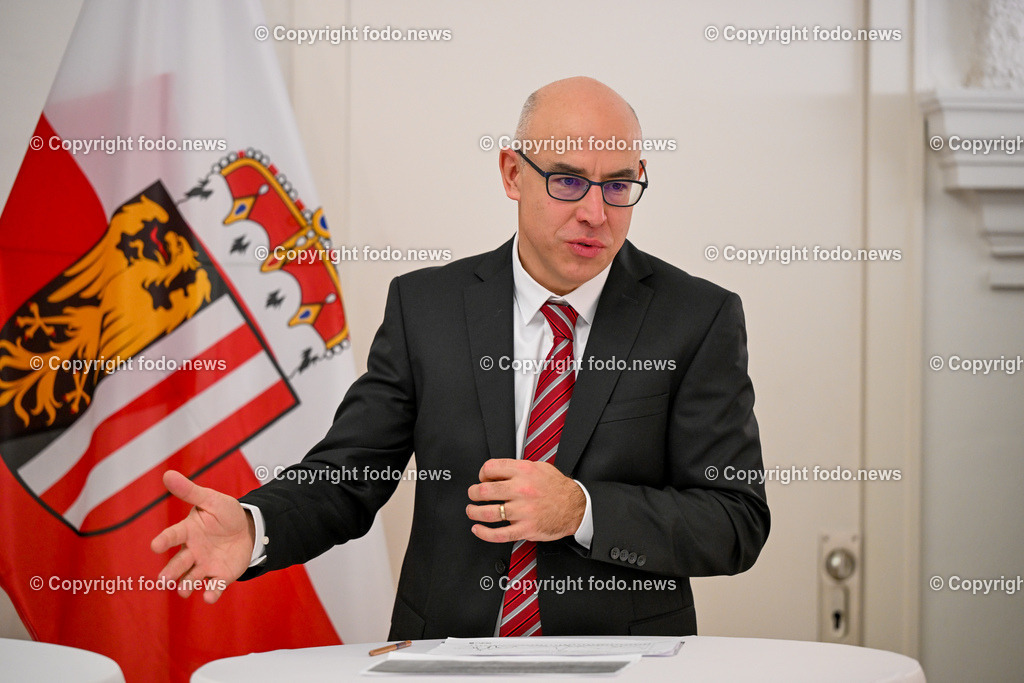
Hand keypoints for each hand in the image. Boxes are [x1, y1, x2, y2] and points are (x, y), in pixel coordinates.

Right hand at [150, 470, 253, 602]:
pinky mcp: (220, 575)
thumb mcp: (211, 500)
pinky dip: (211, 592)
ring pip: (191, 579)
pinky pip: (214, 586)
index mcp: (188, 531)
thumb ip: (190, 491)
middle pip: (179, 563)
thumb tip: (168, 474)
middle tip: (163, 581)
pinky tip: (210, 596)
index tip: (155, 545)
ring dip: (186, 586)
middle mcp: (192, 551)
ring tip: (183, 591)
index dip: (164, 540)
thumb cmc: (224, 513)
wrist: (247, 529)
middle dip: (171, 572)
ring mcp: (205, 565)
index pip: (173, 535)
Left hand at [466, 459, 584, 542]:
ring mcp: (522, 510)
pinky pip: (499, 534)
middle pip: (484, 490)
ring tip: (471, 511)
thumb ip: (518, 468)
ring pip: (488, 513)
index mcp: (523, 471)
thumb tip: (497, 471)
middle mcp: (521, 490)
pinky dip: (484, 533)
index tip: (482, 479)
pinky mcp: (525, 528)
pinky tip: (478, 529)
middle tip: (472, 495)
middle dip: (473, 493)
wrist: (576, 507)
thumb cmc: (557, 487)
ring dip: (474, 512)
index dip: (481, 474)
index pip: (490, 468)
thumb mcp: (539, 467)